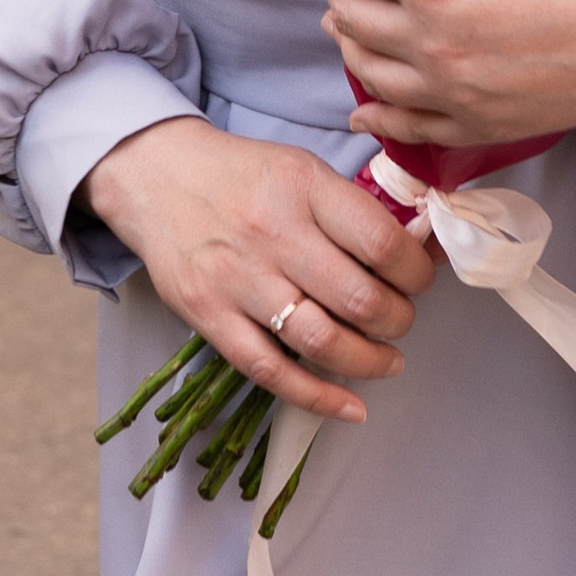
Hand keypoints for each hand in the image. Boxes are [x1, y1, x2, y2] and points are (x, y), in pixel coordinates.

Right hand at [78, 117, 436, 426]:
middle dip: (399, 320)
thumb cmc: (241, 174)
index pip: (382, 244)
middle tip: (401, 319)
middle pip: (360, 299)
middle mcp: (273, 234)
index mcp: (303, 187)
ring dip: (370, 362)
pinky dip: (319, 398)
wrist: (155, 175)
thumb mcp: (302, 169)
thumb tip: (420, 250)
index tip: (420, 280)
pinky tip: (352, 407)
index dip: (417, 273)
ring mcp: (238, 280)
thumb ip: (354, 209)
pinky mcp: (210, 317)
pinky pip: (272, 372)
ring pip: (322, 342)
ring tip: (387, 360)